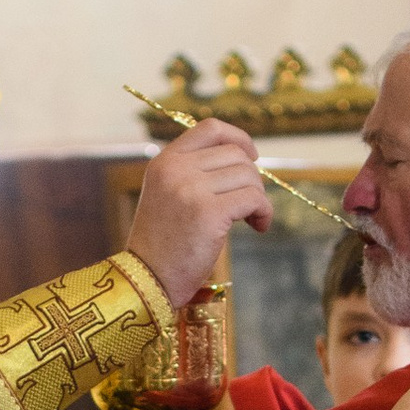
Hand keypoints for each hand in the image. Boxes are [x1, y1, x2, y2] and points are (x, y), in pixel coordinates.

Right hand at [126, 119, 270, 306]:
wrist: (146, 280)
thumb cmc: (162, 244)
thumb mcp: (168, 195)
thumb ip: (194, 173)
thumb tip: (244, 160)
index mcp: (165, 161)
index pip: (210, 129)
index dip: (238, 138)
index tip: (251, 156)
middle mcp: (176, 170)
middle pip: (235, 155)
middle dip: (251, 179)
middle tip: (250, 205)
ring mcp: (191, 190)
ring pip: (248, 176)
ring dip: (259, 198)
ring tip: (252, 219)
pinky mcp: (209, 213)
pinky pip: (254, 199)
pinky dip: (264, 212)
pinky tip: (259, 226)